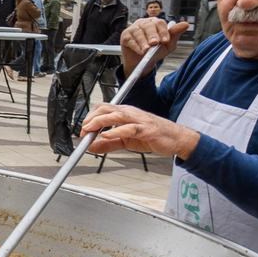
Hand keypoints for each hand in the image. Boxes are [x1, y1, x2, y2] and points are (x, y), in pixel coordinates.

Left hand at [81, 103, 199, 158]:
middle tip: (82, 130)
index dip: (89, 117)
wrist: (176, 139)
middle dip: (91, 118)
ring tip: (89, 130)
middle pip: (106, 109)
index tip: (81, 130)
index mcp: (125, 113)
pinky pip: (129, 128)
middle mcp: (130, 113)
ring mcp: (139, 120)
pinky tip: (106, 135)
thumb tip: (91, 147)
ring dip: (99, 122)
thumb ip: (109, 144)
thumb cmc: (152, 136)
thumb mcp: (126, 141)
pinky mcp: (146, 129)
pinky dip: (116, 131)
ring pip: (116, 115)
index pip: (102, 109)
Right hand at [119, 19, 187, 76]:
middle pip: (148, 26)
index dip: (163, 31)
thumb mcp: (168, 44)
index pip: (160, 23)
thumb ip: (175, 34)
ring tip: (146, 50)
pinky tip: (140, 51)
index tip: (165, 40)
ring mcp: (133, 28)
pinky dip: (135, 46)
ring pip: (138, 32)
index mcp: (155, 23)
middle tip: (154, 43)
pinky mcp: (125, 35)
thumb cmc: (155, 51)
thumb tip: (186, 24)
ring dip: (143, 42)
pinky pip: (130, 39)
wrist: (143, 62)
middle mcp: (144, 23)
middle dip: (152, 35)